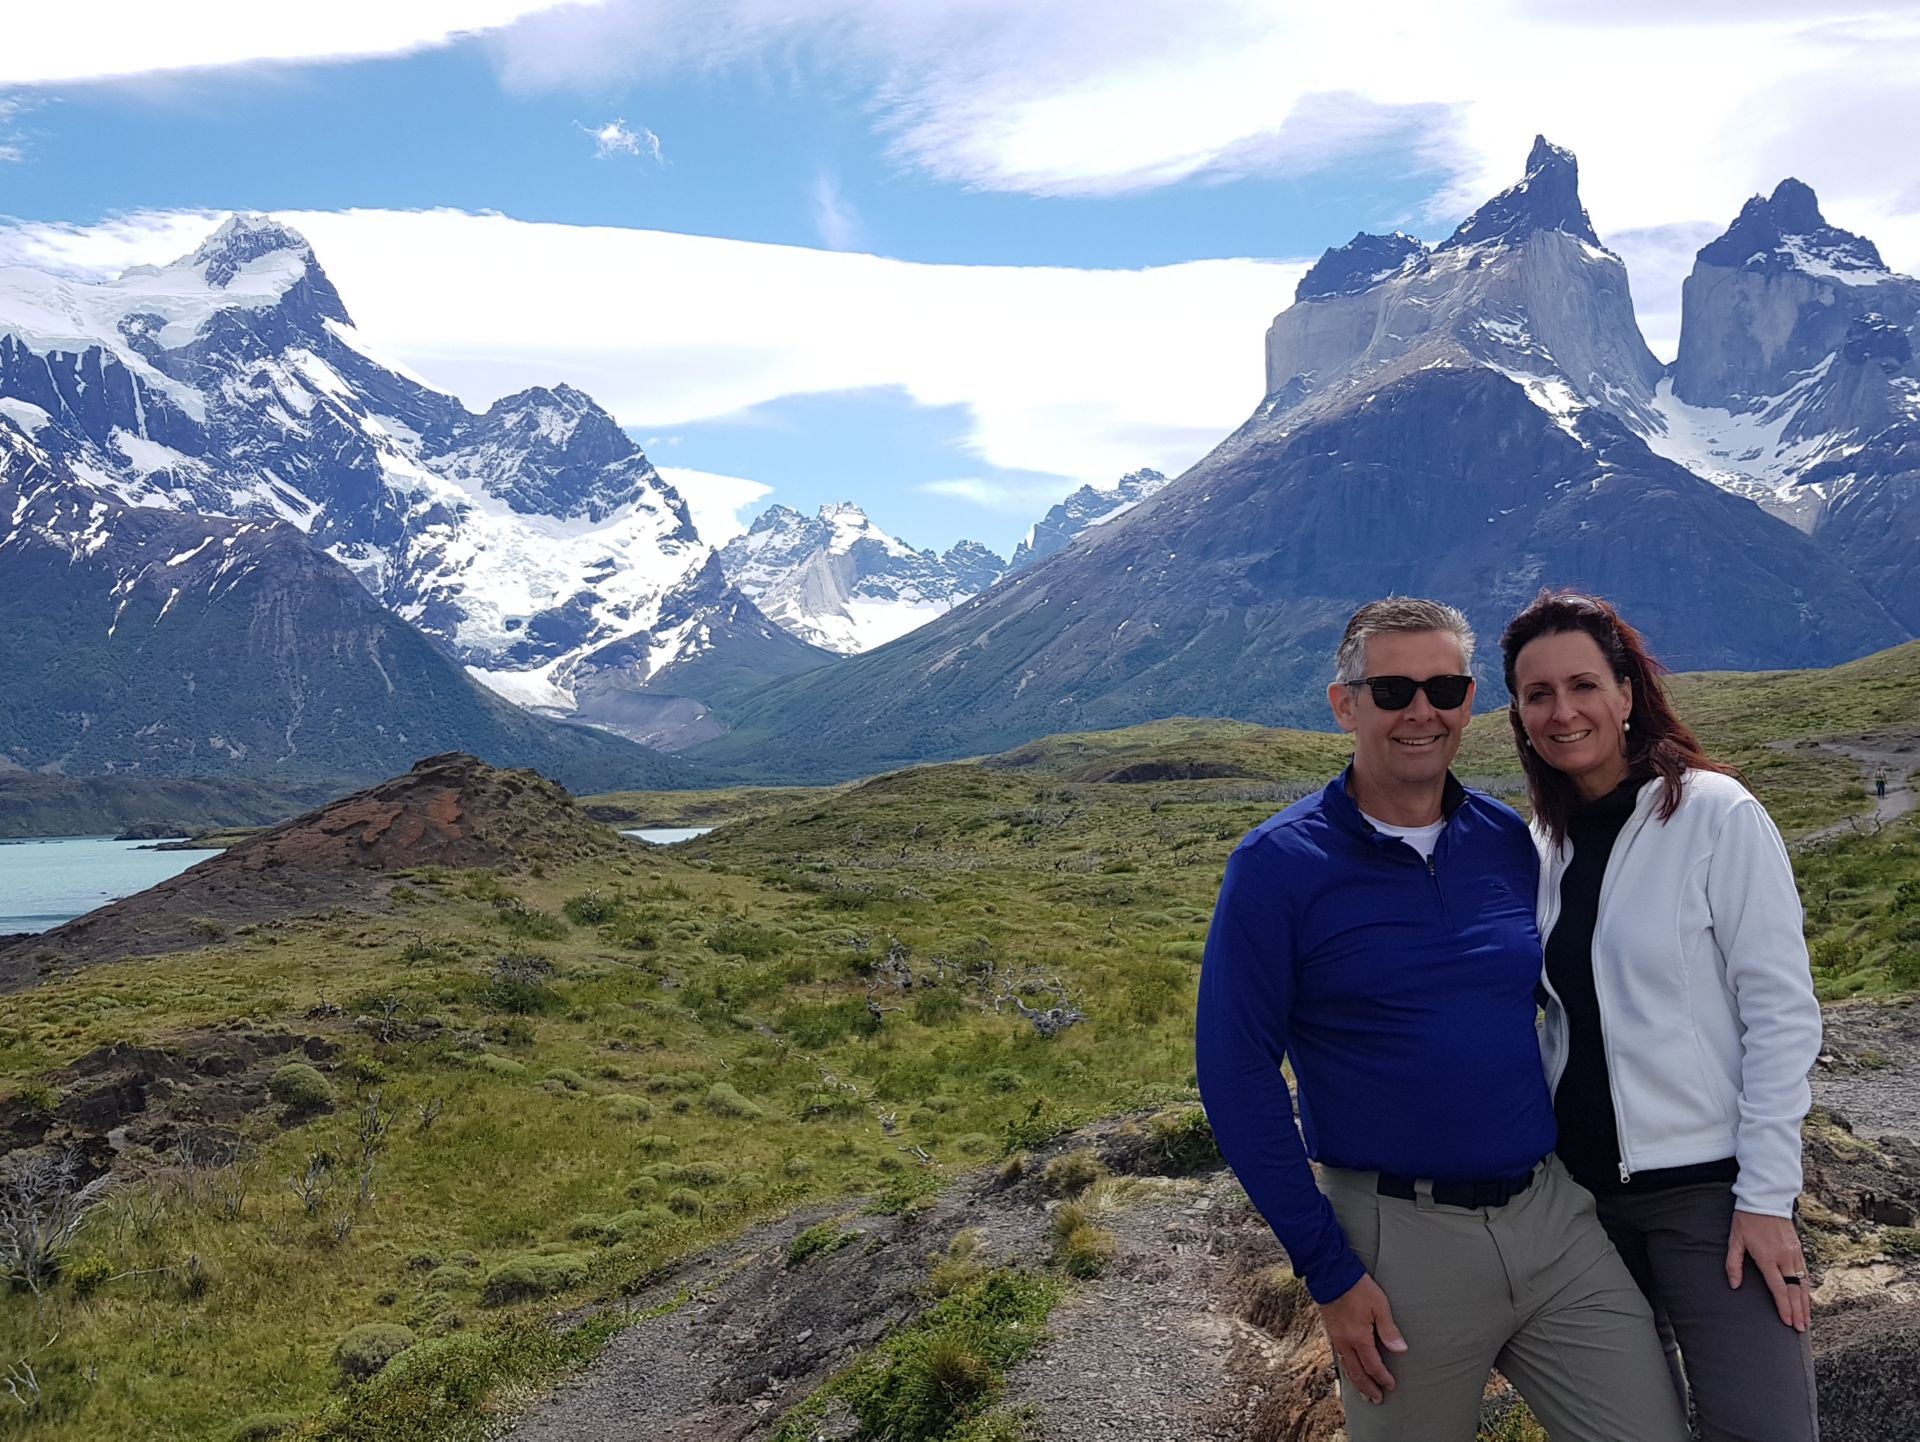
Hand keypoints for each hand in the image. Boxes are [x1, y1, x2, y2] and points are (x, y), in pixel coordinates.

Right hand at [1319, 1273, 1406, 1403]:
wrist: (1330, 1273)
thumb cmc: (1357, 1287)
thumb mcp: (1379, 1306)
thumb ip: (1389, 1330)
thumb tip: (1400, 1350)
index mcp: (1359, 1338)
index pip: (1373, 1365)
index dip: (1382, 1378)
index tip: (1390, 1386)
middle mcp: (1345, 1342)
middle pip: (1357, 1373)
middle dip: (1368, 1388)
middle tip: (1376, 1399)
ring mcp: (1336, 1338)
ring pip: (1346, 1367)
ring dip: (1356, 1382)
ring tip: (1362, 1393)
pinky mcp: (1330, 1331)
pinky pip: (1338, 1357)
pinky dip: (1346, 1368)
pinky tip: (1349, 1369)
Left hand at [1726, 1208, 1810, 1331]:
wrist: (1765, 1200)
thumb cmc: (1747, 1220)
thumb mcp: (1735, 1240)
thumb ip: (1733, 1264)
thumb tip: (1734, 1285)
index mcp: (1767, 1258)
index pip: (1778, 1288)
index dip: (1784, 1307)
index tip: (1787, 1321)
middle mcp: (1784, 1258)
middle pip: (1794, 1290)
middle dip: (1798, 1311)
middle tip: (1801, 1329)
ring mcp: (1794, 1254)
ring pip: (1802, 1284)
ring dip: (1805, 1304)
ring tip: (1806, 1320)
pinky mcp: (1798, 1250)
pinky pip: (1805, 1274)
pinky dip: (1807, 1289)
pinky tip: (1807, 1299)